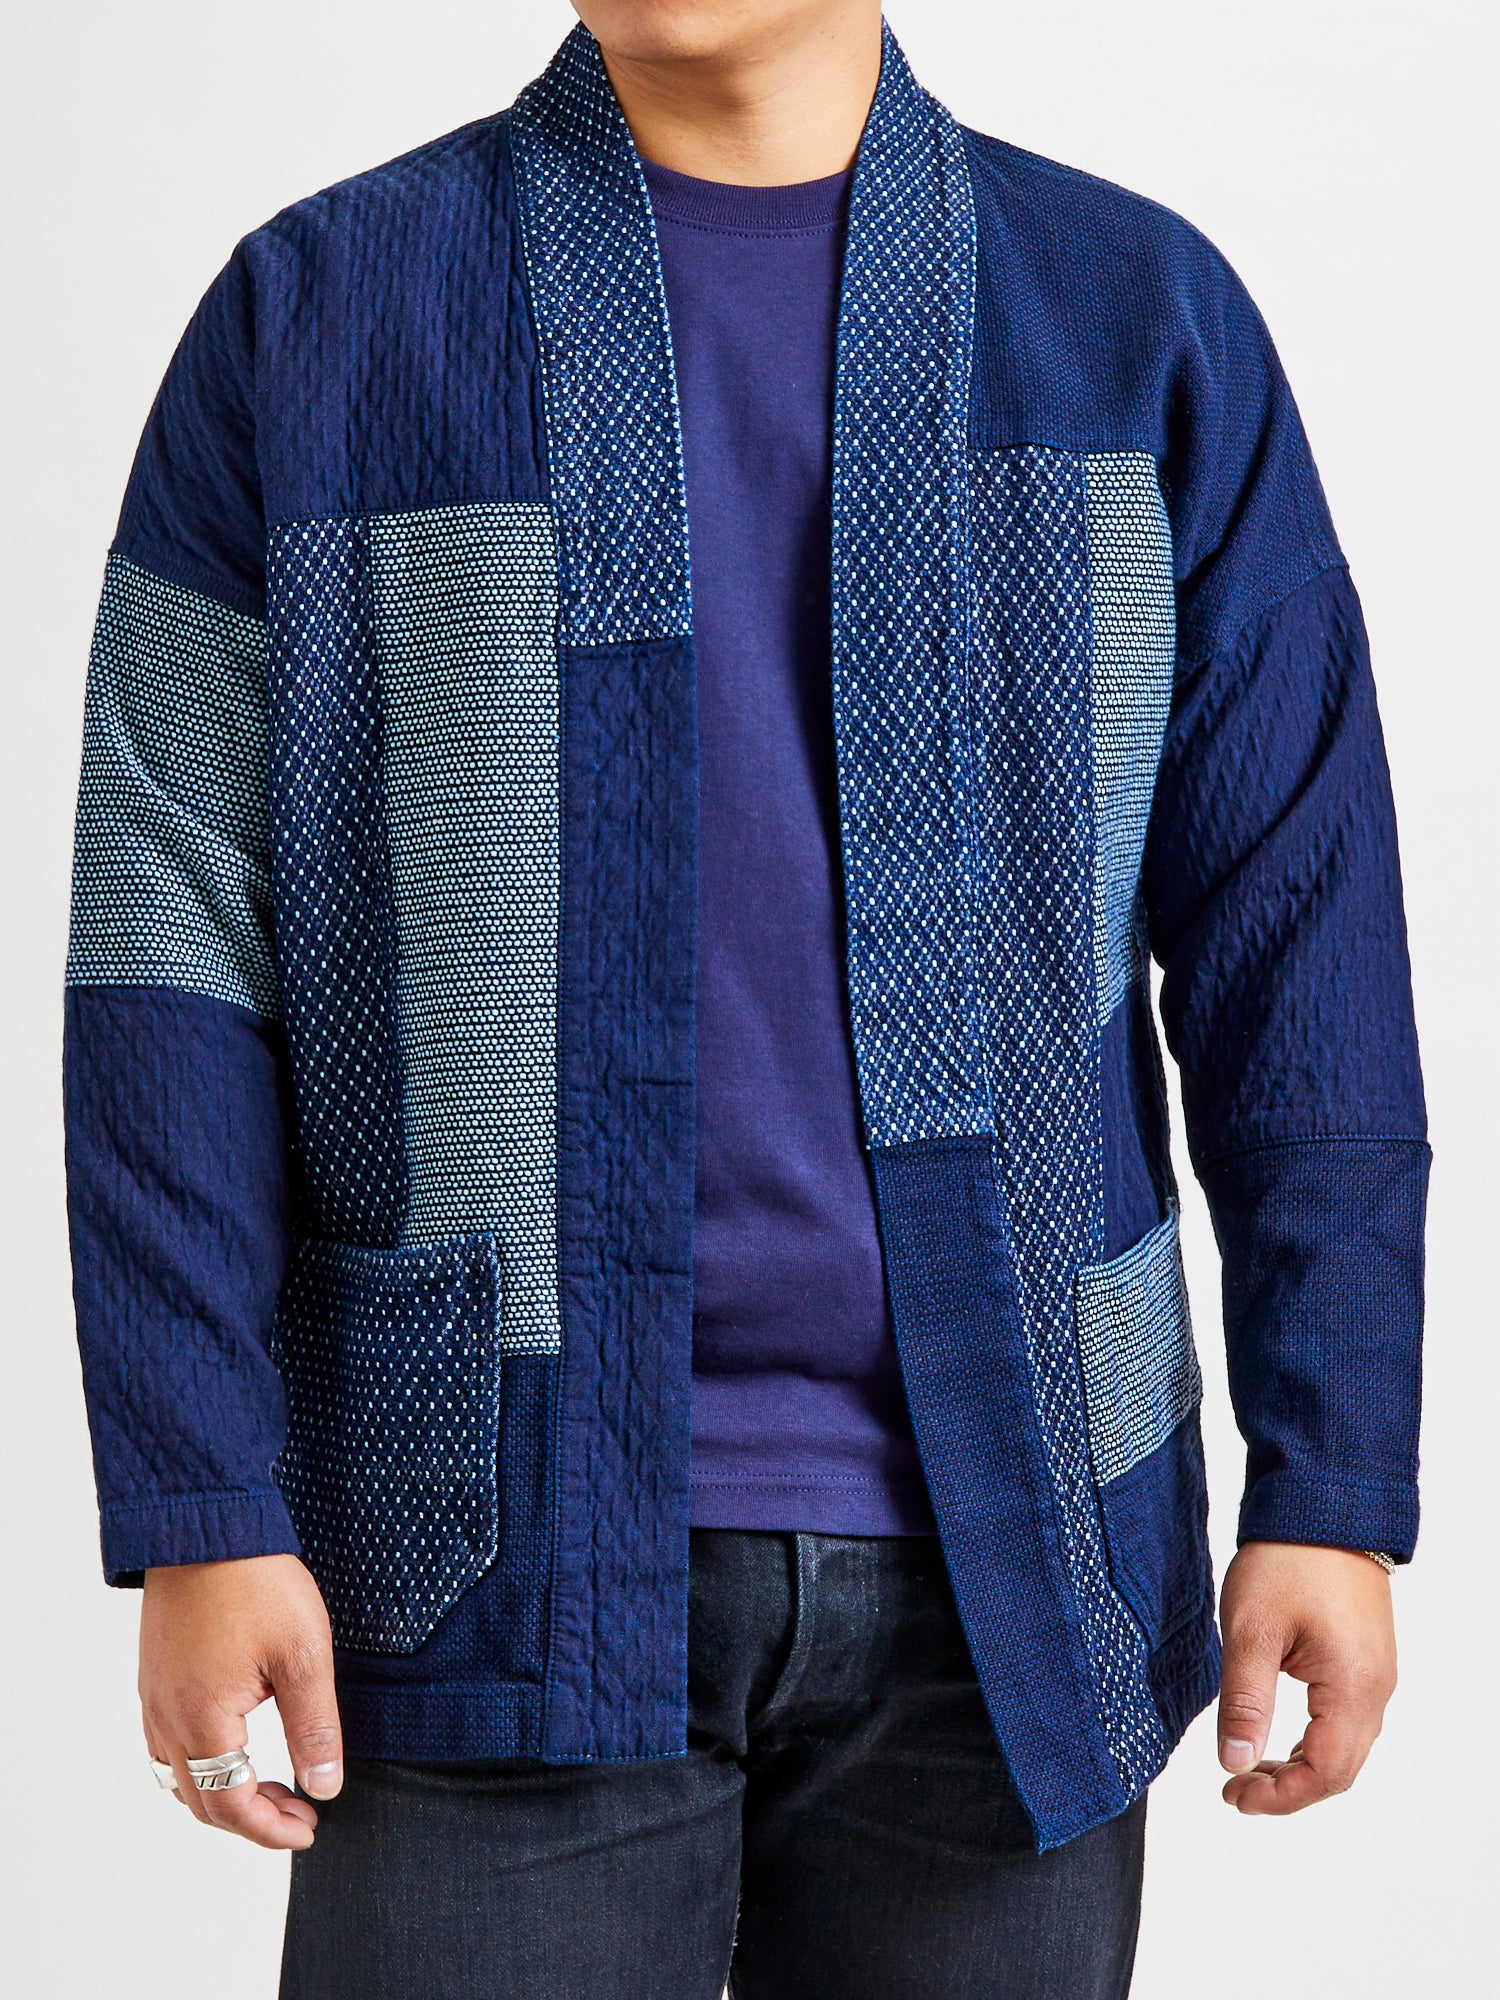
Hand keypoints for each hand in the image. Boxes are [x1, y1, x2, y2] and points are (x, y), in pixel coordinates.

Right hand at [140, 1553, 341, 1849]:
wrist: (207, 1524)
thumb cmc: (257, 1582)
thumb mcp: (303, 1655)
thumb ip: (314, 1728)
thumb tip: (325, 1788)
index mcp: (200, 1719)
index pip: (228, 1804)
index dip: (269, 1829)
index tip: (309, 1830)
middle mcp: (165, 1716)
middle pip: (199, 1799)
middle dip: (249, 1818)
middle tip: (299, 1814)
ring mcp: (153, 1695)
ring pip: (178, 1776)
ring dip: (222, 1793)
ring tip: (272, 1786)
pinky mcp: (154, 1675)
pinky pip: (167, 1744)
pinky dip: (201, 1764)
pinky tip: (236, 1747)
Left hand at [1215, 1541, 1395, 1815]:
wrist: (1322, 1503)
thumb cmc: (1286, 1558)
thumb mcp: (1251, 1629)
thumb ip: (1245, 1701)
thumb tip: (1234, 1762)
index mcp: (1353, 1685)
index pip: (1326, 1773)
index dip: (1280, 1797)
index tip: (1234, 1797)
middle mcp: (1376, 1687)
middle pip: (1341, 1768)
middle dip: (1289, 1789)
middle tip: (1236, 1789)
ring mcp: (1375, 1672)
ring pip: (1346, 1746)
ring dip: (1301, 1766)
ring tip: (1249, 1767)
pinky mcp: (1366, 1657)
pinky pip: (1347, 1719)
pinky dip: (1314, 1739)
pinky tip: (1278, 1736)